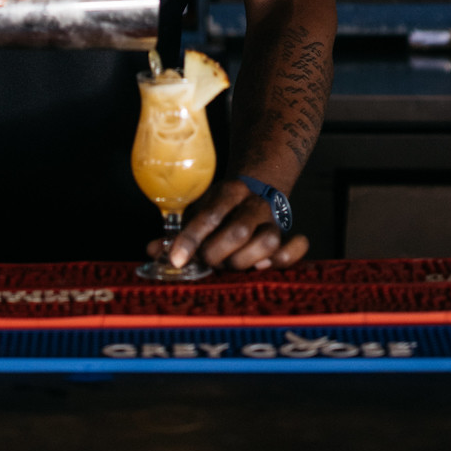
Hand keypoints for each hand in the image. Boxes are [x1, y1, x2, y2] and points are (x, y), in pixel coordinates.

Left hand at [153, 178, 309, 273]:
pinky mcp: (288, 233)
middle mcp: (253, 203)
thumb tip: (153, 251)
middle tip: (208, 262)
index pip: (209, 215)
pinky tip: (267, 265)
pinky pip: (297, 245)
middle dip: (217, 254)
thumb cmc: (223, 207)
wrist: (258, 185)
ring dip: (246, 260)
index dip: (191, 239)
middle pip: (238, 231)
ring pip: (268, 240)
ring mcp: (273, 219)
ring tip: (233, 265)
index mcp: (229, 191)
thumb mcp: (200, 209)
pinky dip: (288, 256)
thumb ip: (179, 231)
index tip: (176, 260)